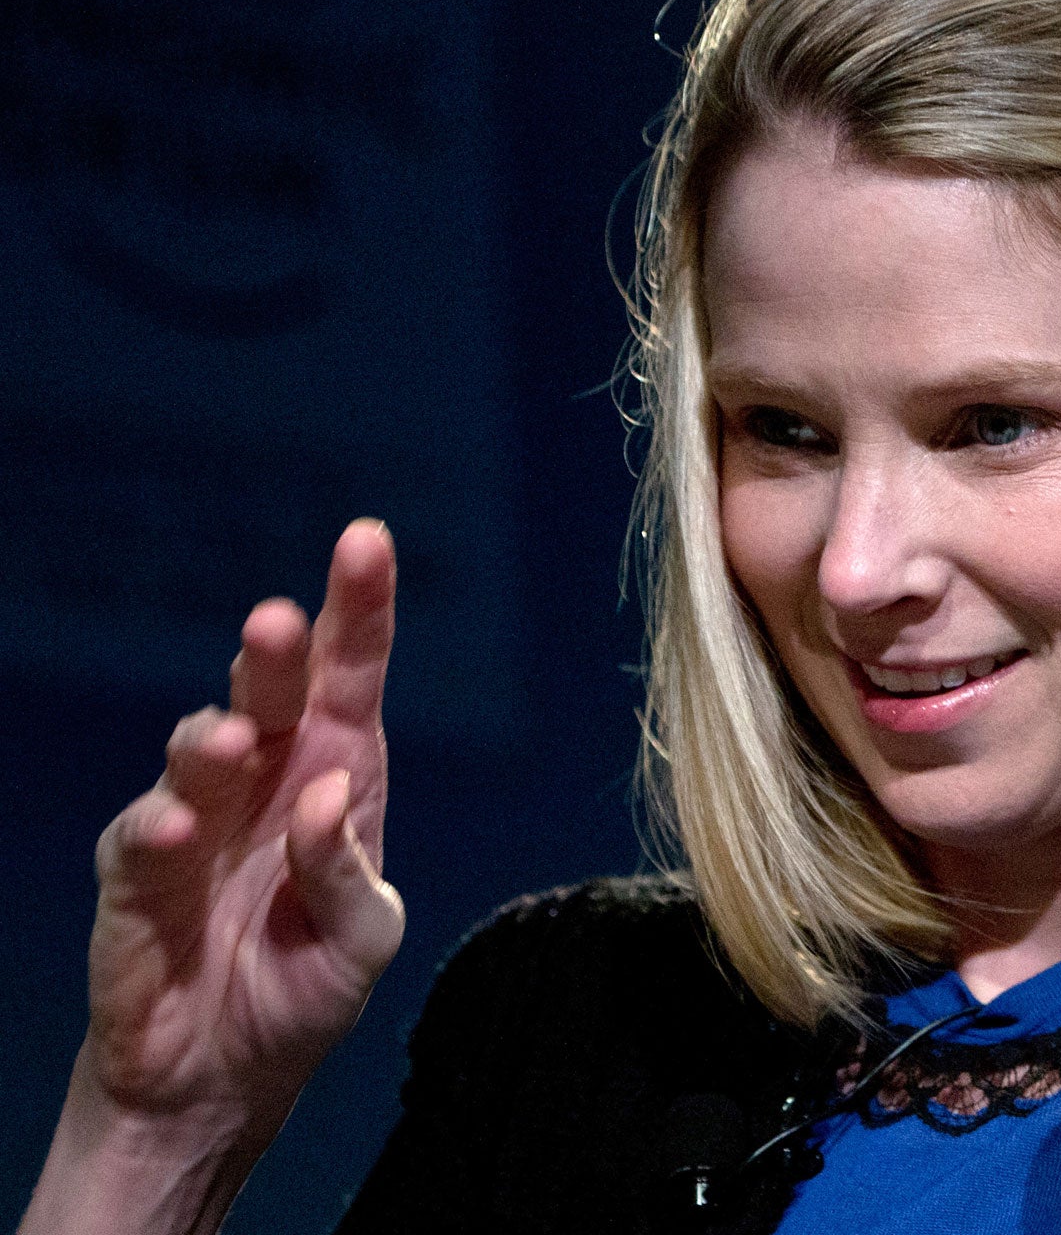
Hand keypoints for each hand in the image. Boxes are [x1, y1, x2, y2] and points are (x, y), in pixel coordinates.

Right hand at [78, 519, 404, 1137]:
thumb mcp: (362, 941)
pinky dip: (162, 828)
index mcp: (336, 772)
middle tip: (275, 620)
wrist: (224, 1078)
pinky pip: (144, 838)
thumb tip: (323, 798)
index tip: (365, 538)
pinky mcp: (138, 877)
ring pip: (197, 750)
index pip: (351, 675)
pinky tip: (181, 829)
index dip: (359, 607)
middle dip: (272, 652)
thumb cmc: (302, 986)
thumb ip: (348, 874)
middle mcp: (266, 778)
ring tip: (230, 741)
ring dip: (211, 740)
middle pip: (270, 692)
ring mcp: (199, 819)